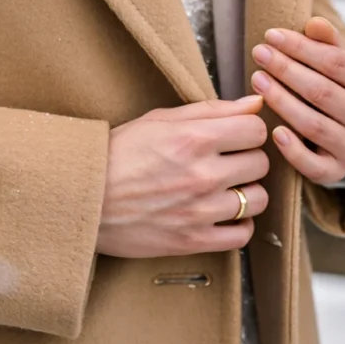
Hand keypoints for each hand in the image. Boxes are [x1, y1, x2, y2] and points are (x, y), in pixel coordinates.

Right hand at [96, 94, 269, 258]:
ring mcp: (200, 210)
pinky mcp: (195, 240)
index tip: (235, 136)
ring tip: (224, 188)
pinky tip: (221, 214)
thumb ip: (210, 110)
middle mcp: (203, 174)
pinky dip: (238, 225)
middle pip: (260, 164)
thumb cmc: (118, 153)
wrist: (84, 196)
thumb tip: (255, 103)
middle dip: (246, 159)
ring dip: (246, 193)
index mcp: (194, 138)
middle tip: (226, 161)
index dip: (247, 130)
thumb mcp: (160, 119)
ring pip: (257, 200)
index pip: (256, 130)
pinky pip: (242, 235)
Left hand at [250, 16, 344, 187]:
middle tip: (259, 53)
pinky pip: (314, 166)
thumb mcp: (338, 60)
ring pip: (314, 125)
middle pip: (323, 92)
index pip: (337, 63)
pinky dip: (293, 150)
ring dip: (281, 101)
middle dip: (286, 70)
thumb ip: (328, 41)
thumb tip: (315, 24)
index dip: (301, 48)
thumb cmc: (336, 84)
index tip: (271, 35)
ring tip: (257, 79)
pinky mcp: (337, 172)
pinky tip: (273, 130)